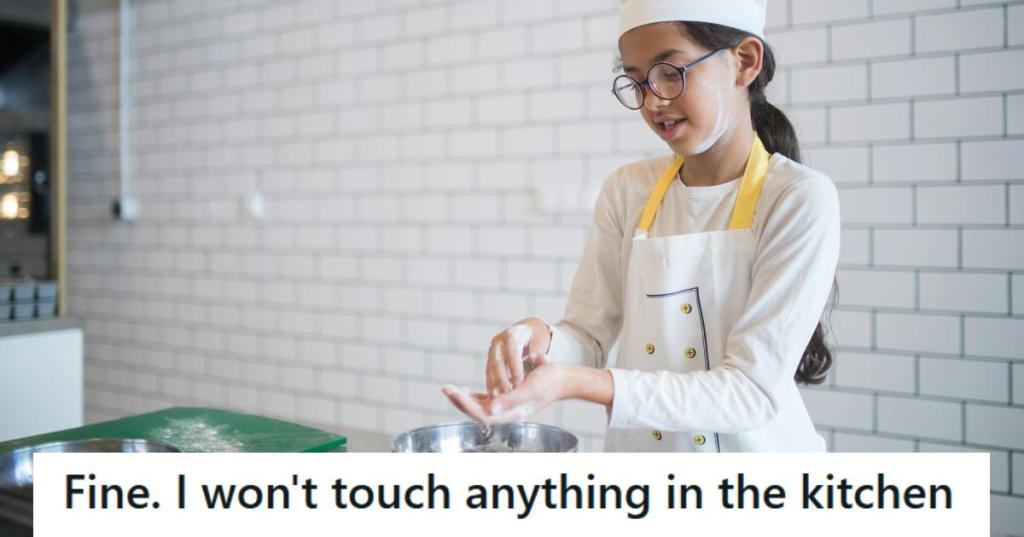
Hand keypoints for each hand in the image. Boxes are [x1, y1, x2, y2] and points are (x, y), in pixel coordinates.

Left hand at [443, 363, 564, 424]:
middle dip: (461, 402)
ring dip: (465, 400)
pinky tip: (466, 391)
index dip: (466, 405)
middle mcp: (510, 414)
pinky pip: (488, 402)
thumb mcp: (531, 388)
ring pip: (481, 408)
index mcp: (514, 413)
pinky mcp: (510, 400)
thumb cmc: (550, 380)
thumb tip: (490, 409)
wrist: (565, 378)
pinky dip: (475, 398)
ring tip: (450, 390)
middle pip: (479, 413)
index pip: (483, 414)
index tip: (453, 392)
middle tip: (446, 389)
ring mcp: (510, 408)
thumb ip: (511, 400)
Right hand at [485, 318, 552, 394]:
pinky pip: (488, 373)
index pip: (512, 353)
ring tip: (498, 400)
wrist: (527, 331)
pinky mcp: (490, 358)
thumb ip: (539, 350)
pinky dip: (491, 384)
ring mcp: (492, 350)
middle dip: (501, 379)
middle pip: (498, 361)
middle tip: (507, 395)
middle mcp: (499, 341)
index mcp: (512, 334)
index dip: (515, 369)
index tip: (519, 384)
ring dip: (493, 384)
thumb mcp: (540, 340)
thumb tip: (538, 358)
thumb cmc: (537, 337)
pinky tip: (493, 397)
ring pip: (491, 368)